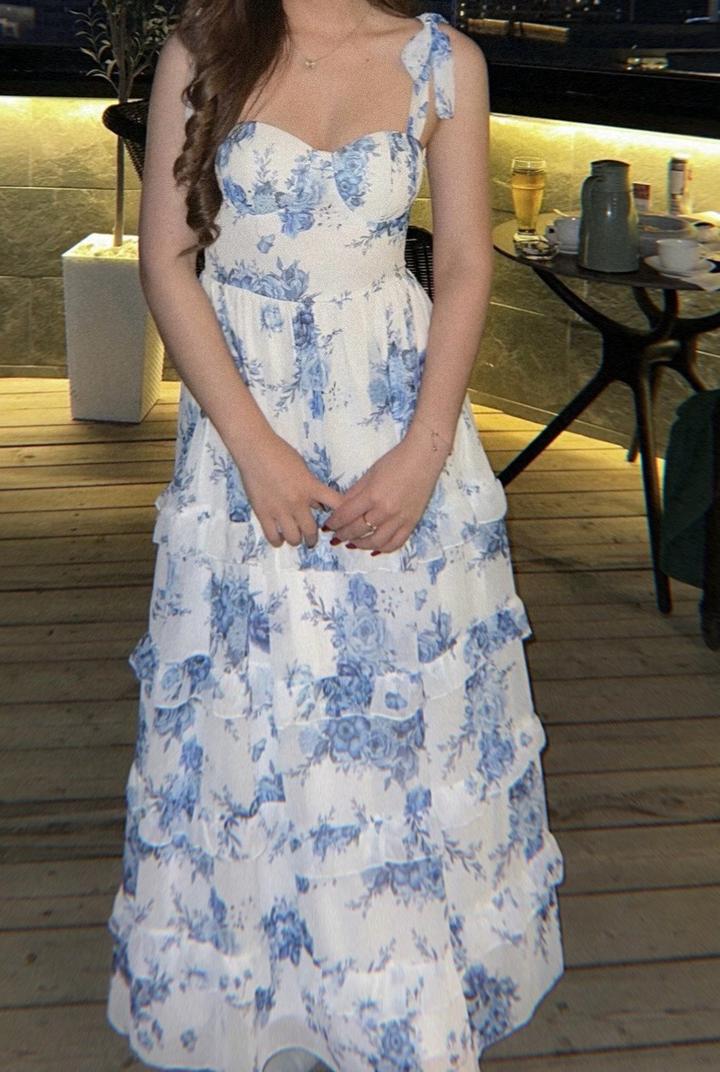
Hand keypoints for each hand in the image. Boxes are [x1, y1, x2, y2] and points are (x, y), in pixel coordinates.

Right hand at [236, 431, 343, 547]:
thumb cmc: (280, 453)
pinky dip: (278, 541)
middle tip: (311, 539)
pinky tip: (279, 538)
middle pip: (312, 531)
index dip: (343, 517)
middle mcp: (298, 502)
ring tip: (295, 538)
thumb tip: (319, 506)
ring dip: (297, 540)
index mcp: (311, 487)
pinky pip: (273, 536)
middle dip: (313, 538)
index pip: (337, 505)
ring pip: (293, 538)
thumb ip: (312, 488)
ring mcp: (280, 510)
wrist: (255, 449)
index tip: (340, 524)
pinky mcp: (263, 513)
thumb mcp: (304, 469)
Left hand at [324, 426, 448, 554]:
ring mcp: (400, 519)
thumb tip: (339, 509)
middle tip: (336, 536)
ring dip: (360, 545)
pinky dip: (383, 549)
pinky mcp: (412, 523)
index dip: (334, 523)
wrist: (424, 457)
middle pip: (358, 530)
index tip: (327, 526)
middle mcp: (385, 511)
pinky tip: (373, 549)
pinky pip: (396, 543)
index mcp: (372, 495)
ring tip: (352, 543)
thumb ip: (354, 493)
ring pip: (375, 542)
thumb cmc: (395, 461)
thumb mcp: (369, 474)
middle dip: (343, 535)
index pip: (346, 516)